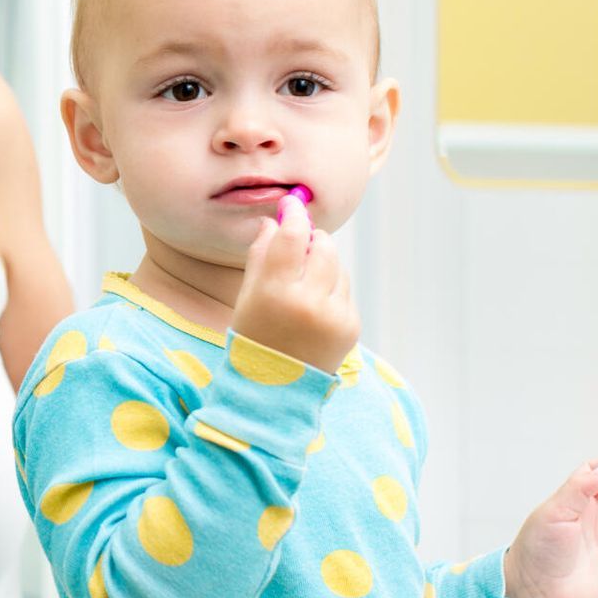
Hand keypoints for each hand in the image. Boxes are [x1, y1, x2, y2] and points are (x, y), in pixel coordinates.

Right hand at [228, 193, 358, 375]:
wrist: (274, 393)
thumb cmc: (253, 339)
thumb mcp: (247, 296)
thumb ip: (261, 255)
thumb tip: (275, 222)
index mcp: (275, 292)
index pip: (293, 236)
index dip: (294, 214)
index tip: (293, 203)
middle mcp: (308, 302)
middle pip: (323, 245)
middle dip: (313, 239)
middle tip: (300, 245)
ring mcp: (334, 315)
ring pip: (337, 266)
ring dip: (323, 266)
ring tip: (303, 289)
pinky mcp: (350, 326)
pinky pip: (345, 291)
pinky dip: (332, 290)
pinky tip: (314, 309)